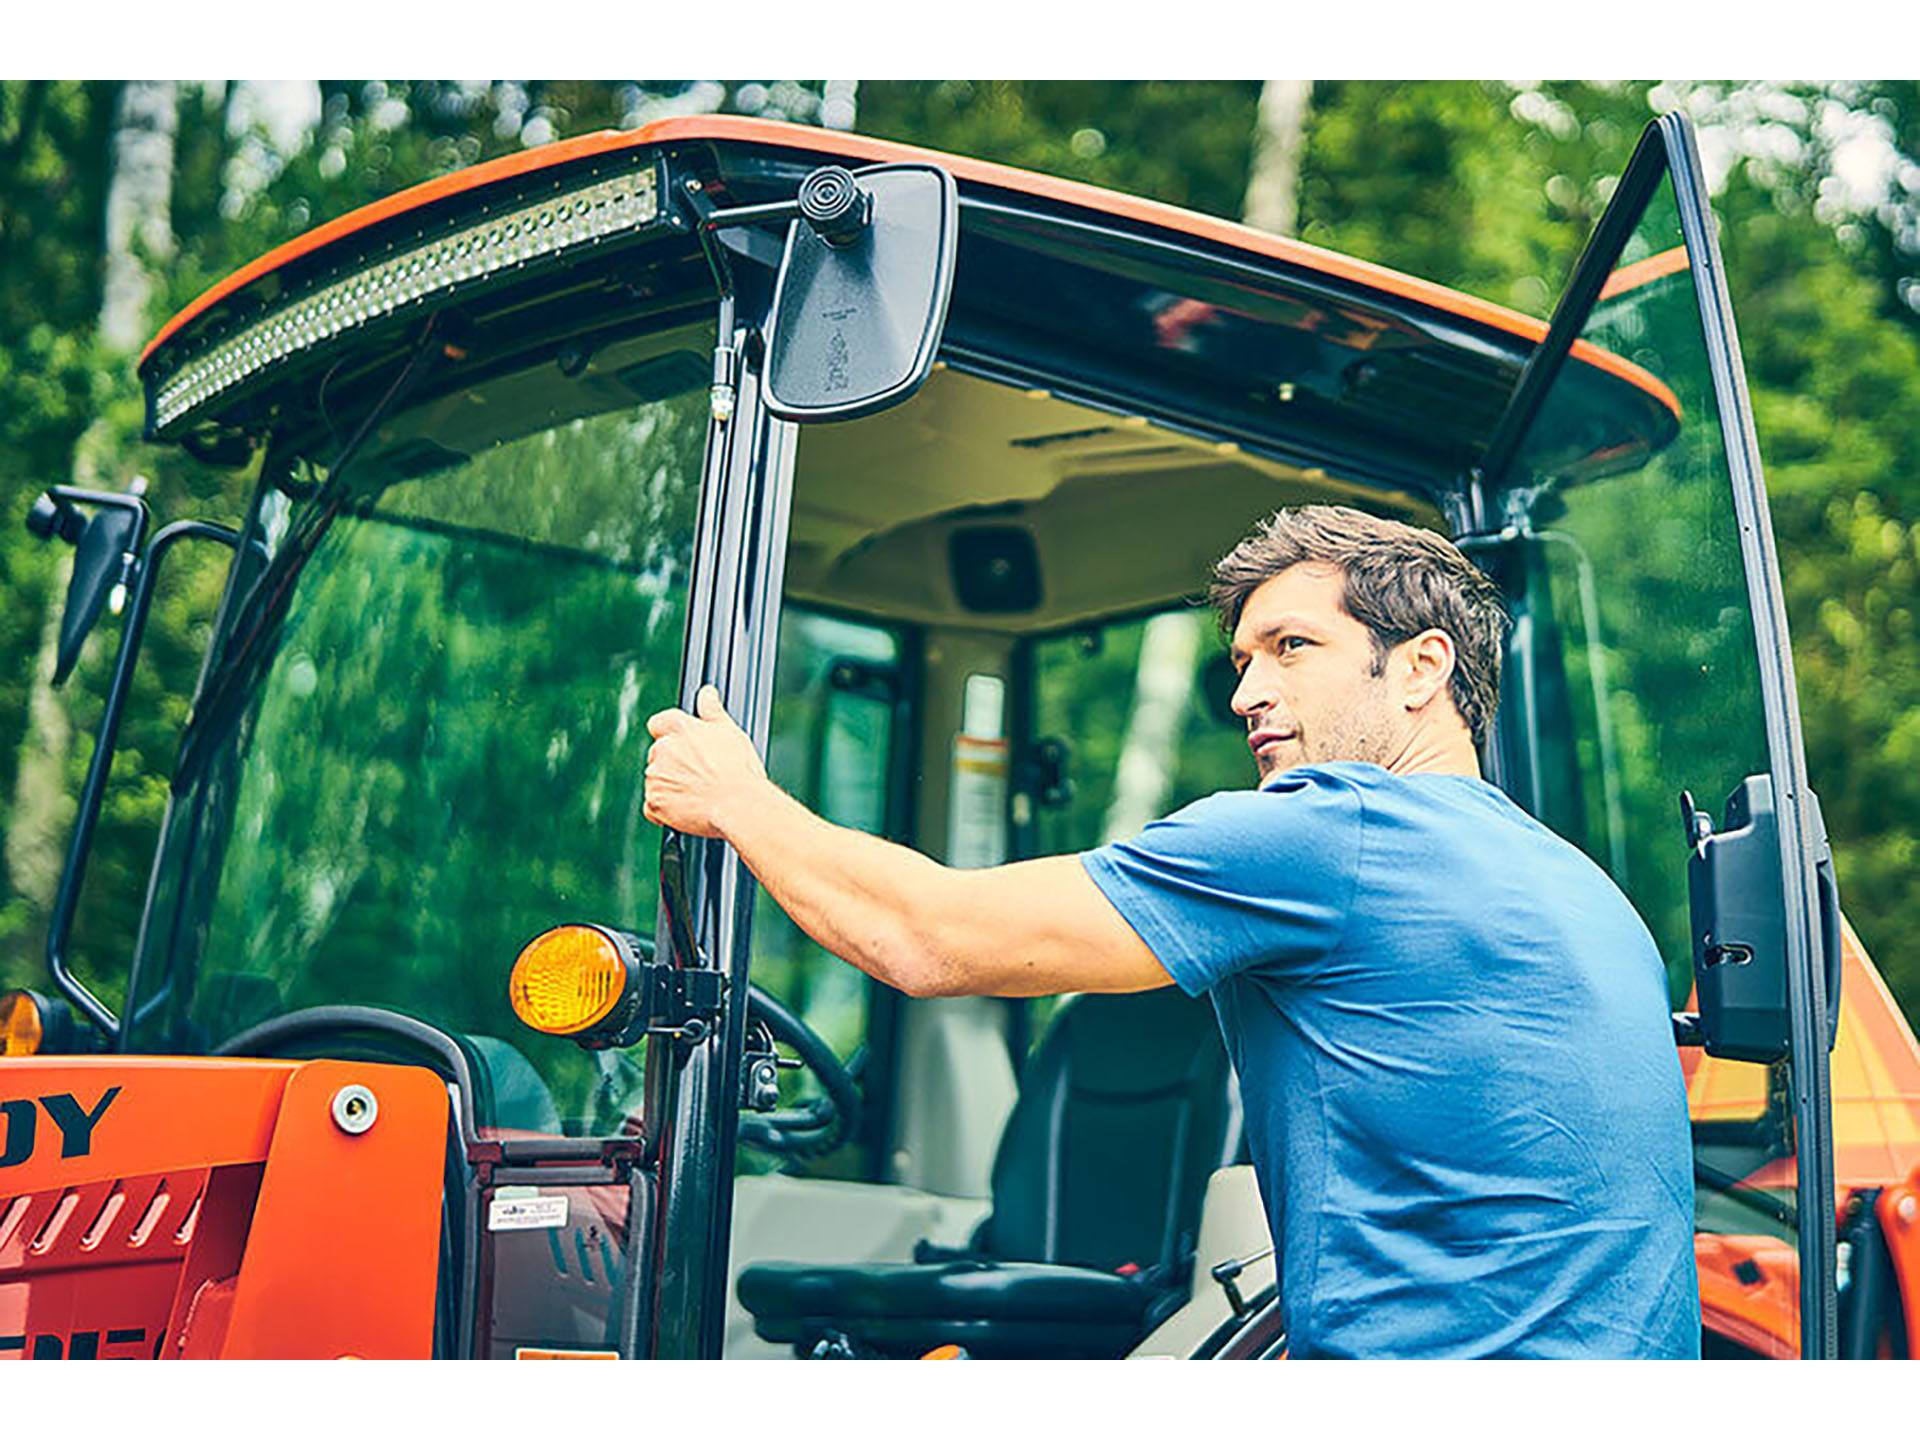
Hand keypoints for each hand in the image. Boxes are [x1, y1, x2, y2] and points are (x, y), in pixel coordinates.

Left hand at [643, 685, 768, 839]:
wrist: (738, 806)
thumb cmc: (738, 769)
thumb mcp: (730, 732)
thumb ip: (711, 710)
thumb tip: (706, 692)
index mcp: (679, 729)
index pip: (659, 723)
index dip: (671, 734)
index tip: (685, 746)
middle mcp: (662, 750)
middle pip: (658, 753)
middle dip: (672, 762)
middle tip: (698, 774)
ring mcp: (655, 777)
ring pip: (655, 779)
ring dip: (668, 785)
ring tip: (697, 793)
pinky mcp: (654, 803)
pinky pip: (652, 806)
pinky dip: (664, 809)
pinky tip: (686, 809)